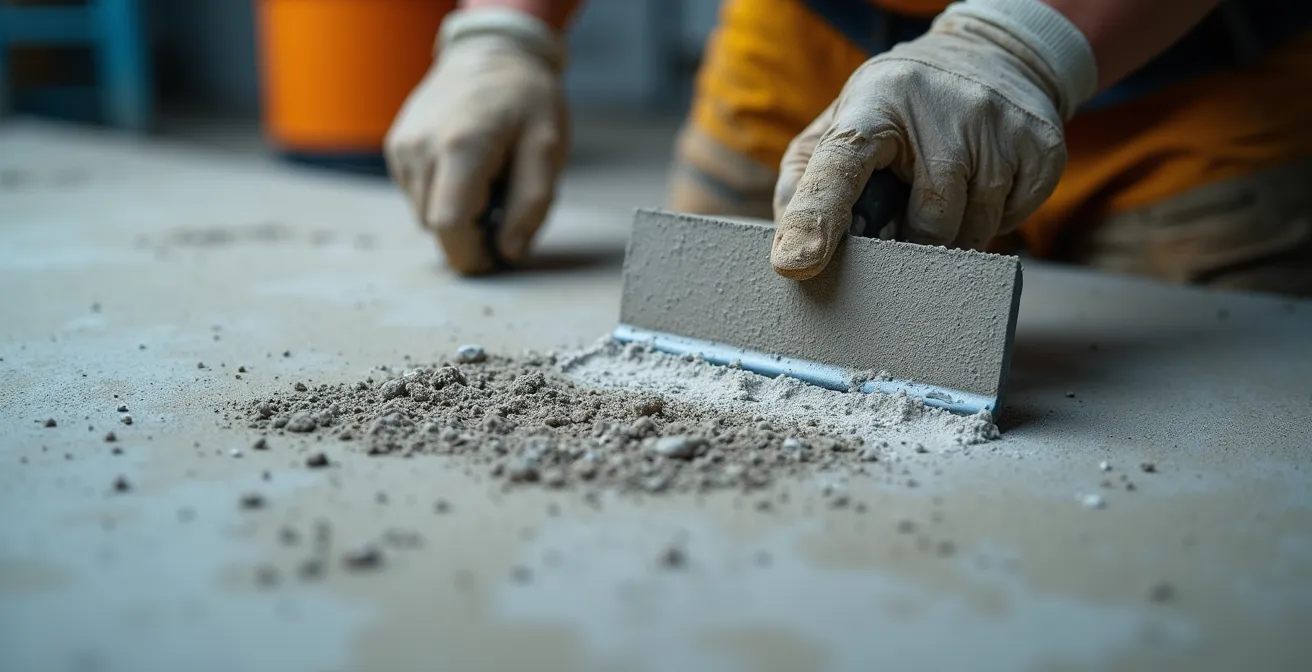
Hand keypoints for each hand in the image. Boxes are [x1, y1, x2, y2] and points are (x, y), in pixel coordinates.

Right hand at [385, 9, 567, 273]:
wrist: (489, 52)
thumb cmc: (525, 101)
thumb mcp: (547, 149)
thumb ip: (532, 205)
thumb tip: (509, 253)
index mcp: (461, 148)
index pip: (449, 226)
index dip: (472, 255)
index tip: (495, 258)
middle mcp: (421, 148)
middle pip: (435, 225)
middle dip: (469, 232)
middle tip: (502, 205)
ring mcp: (402, 146)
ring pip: (422, 213)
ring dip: (455, 212)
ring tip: (485, 179)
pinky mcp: (395, 146)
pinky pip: (415, 193)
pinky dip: (440, 193)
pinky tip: (464, 167)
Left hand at [771, 0, 1096, 279]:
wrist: (993, 55)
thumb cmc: (899, 108)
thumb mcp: (843, 124)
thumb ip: (806, 184)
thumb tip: (790, 252)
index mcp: (873, 105)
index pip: (839, 166)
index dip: (817, 217)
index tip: (796, 265)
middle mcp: (940, 108)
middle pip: (923, 224)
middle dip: (910, 239)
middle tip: (904, 216)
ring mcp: (997, 125)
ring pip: (970, 231)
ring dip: (952, 235)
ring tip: (942, 194)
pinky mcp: (1041, 146)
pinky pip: (1011, 222)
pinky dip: (992, 218)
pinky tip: (981, 184)